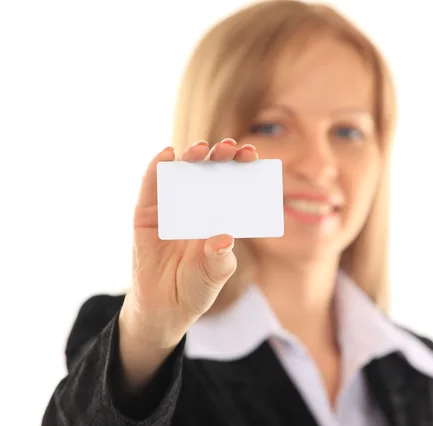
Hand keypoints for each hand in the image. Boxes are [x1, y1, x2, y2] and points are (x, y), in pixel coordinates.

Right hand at [121, 138, 258, 348]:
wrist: (165, 308)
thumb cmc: (196, 287)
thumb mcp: (214, 275)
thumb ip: (219, 258)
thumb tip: (223, 239)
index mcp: (218, 216)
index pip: (231, 185)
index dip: (240, 168)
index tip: (252, 155)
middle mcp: (195, 207)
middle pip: (207, 174)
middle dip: (219, 158)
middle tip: (230, 147)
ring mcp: (170, 209)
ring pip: (180, 175)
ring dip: (190, 158)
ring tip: (202, 149)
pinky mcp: (146, 216)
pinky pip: (150, 188)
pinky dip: (156, 169)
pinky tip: (166, 155)